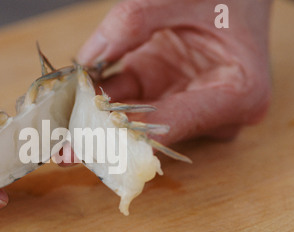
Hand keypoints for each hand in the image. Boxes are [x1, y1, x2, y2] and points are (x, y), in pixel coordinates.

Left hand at [76, 0, 271, 145]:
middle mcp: (213, 109)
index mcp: (237, 93)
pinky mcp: (165, 90)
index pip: (172, 124)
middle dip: (101, 134)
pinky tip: (70, 98)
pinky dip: (99, 96)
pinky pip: (128, 97)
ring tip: (56, 126)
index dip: (123, 138)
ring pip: (132, 116)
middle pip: (149, 130)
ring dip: (93, 118)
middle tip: (60, 147)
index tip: (83, 148)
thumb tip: (86, 60)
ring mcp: (186, 100)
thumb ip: (133, 22)